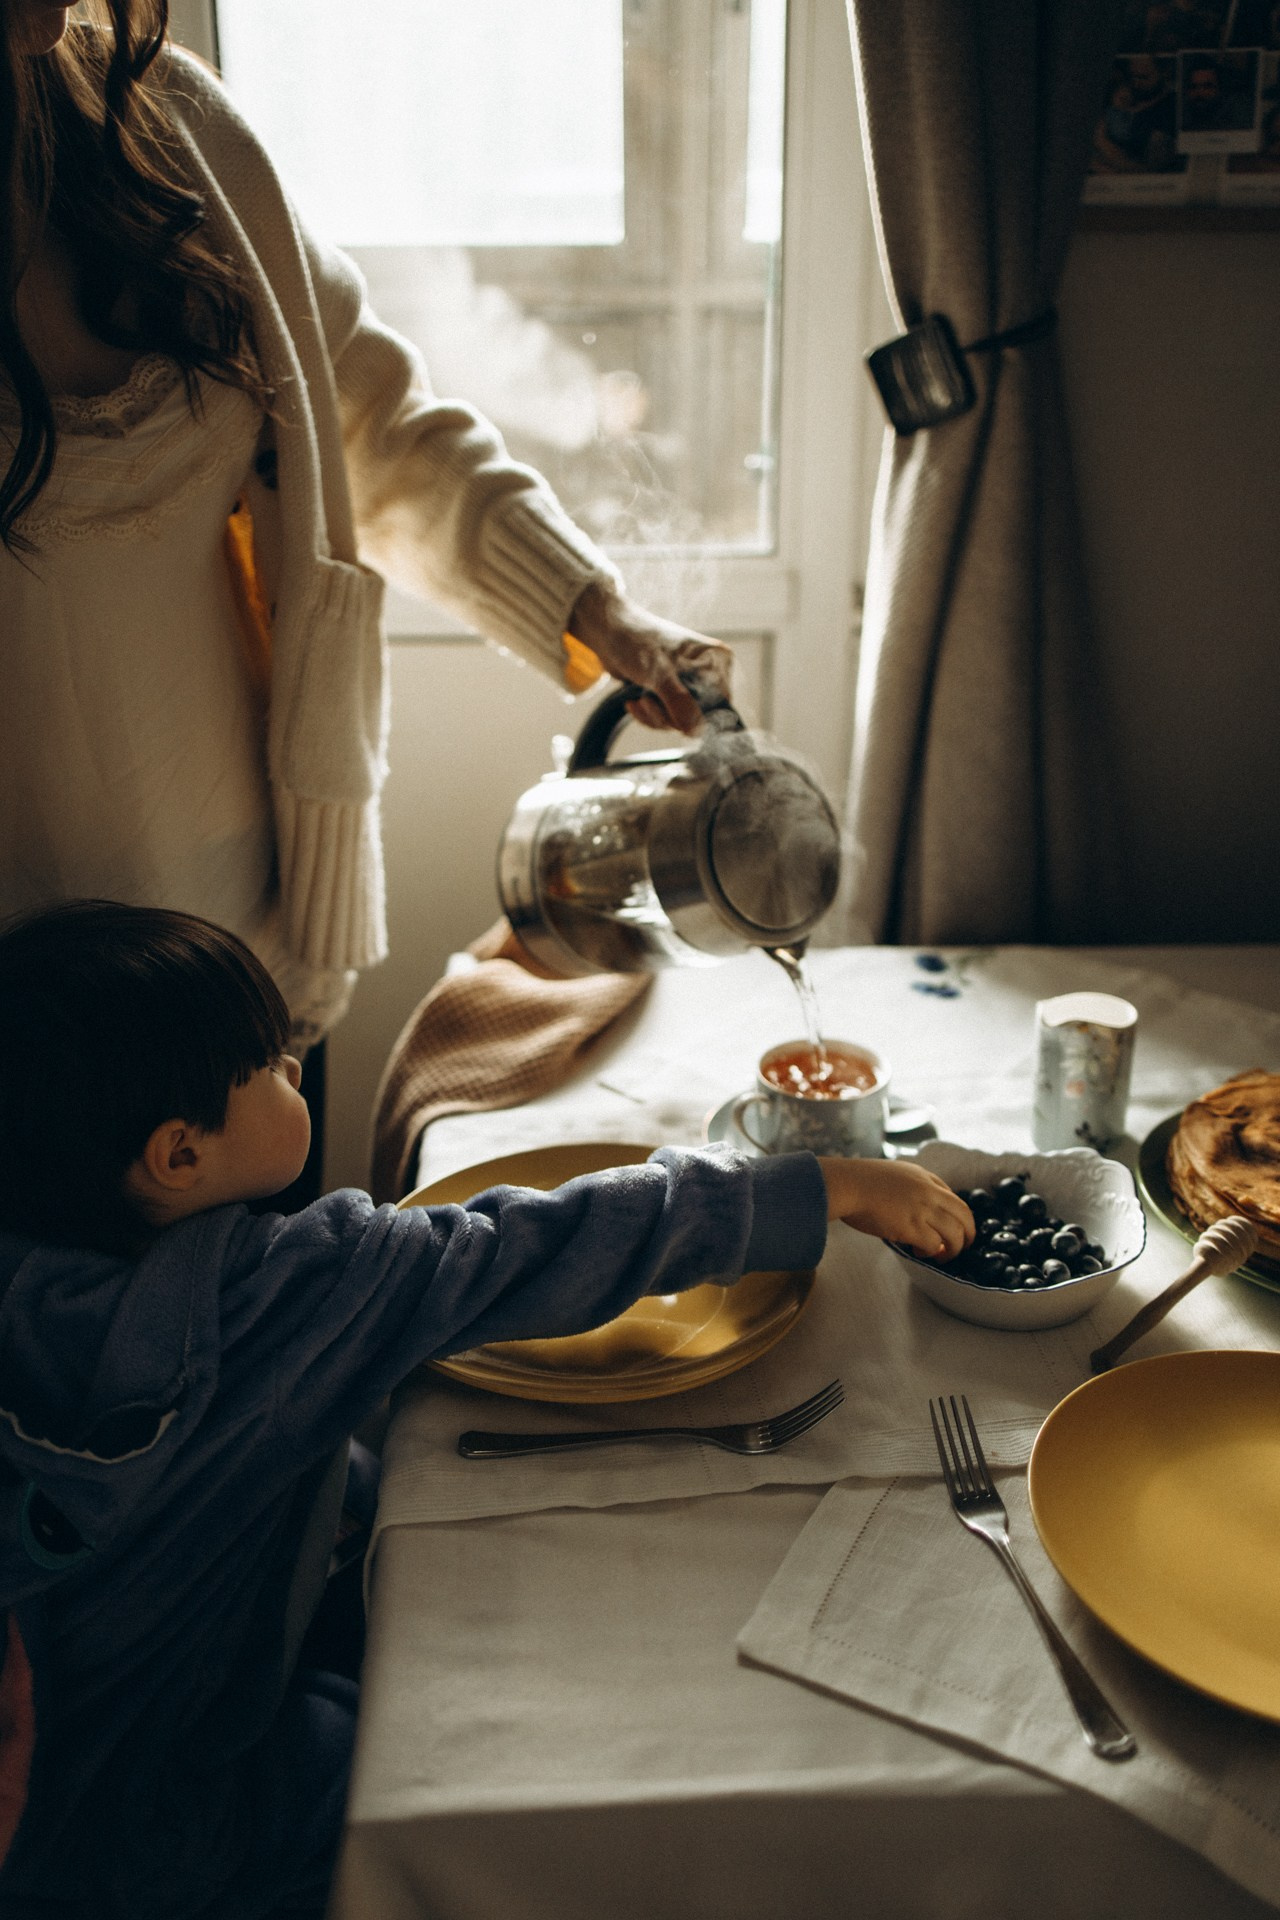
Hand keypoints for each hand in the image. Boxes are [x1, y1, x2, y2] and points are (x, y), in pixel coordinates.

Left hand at [567, 580, 733, 733]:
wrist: (608, 632)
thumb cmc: (636, 640)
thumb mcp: (660, 673)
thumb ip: (680, 702)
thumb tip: (695, 730)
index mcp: (717, 659)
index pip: (721, 701)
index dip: (698, 714)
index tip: (675, 714)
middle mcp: (707, 672)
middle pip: (700, 715)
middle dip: (669, 715)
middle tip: (649, 700)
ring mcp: (688, 684)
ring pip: (680, 720)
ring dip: (655, 715)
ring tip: (640, 698)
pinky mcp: (670, 693)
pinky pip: (666, 718)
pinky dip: (648, 714)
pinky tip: (634, 701)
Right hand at [818, 1158, 974, 1260]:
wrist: (847, 1184)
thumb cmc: (860, 1180)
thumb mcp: (894, 1173)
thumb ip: (909, 1185)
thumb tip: (913, 1205)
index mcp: (925, 1177)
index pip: (954, 1198)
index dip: (957, 1217)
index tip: (952, 1228)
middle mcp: (929, 1192)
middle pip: (964, 1215)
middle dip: (969, 1234)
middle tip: (963, 1246)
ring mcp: (923, 1210)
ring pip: (955, 1234)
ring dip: (953, 1249)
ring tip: (941, 1256)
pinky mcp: (912, 1227)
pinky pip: (935, 1245)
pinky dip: (931, 1252)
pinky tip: (918, 1252)